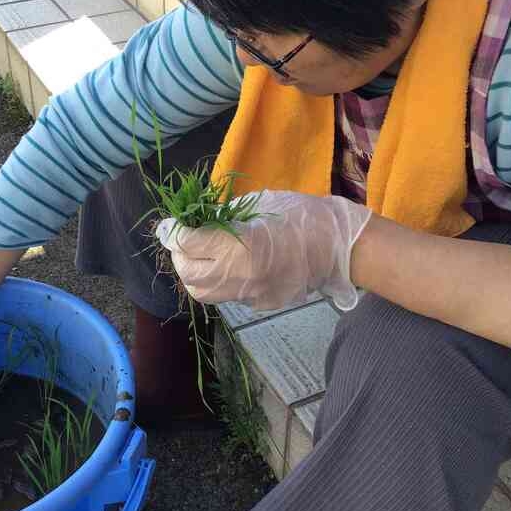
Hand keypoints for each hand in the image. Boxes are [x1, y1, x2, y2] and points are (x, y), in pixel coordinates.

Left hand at [156, 190, 372, 311]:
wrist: (339, 246)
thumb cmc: (301, 215)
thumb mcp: (258, 206)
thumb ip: (223, 219)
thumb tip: (197, 224)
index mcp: (239, 247)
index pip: (187, 245)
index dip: (173, 233)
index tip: (171, 224)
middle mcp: (240, 277)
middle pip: (189, 275)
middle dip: (180, 256)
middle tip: (185, 241)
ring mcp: (250, 296)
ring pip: (203, 293)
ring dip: (195, 273)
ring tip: (202, 255)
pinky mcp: (260, 304)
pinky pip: (228, 296)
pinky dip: (221, 280)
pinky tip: (232, 265)